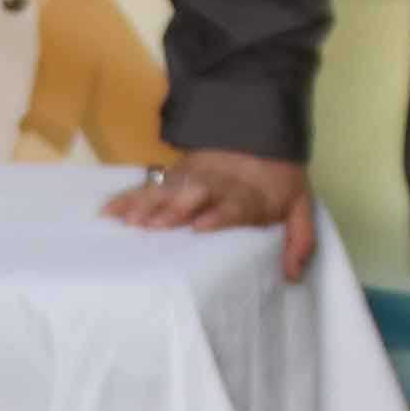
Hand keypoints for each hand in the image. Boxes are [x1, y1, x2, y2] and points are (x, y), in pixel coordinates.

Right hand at [113, 148, 319, 268]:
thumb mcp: (300, 205)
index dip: (219, 214)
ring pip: (168, 191)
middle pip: (194, 195)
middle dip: (175, 208)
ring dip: (148, 205)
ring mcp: (192, 180)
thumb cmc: (277, 182)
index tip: (201, 225)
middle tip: (156, 225)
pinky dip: (128, 198)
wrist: (261, 135)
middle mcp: (216, 186)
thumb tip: (293, 275)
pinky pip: (148, 188)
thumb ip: (300, 238)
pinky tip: (109, 212)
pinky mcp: (173, 178)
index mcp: (248, 195)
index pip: (235, 204)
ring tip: (128, 221)